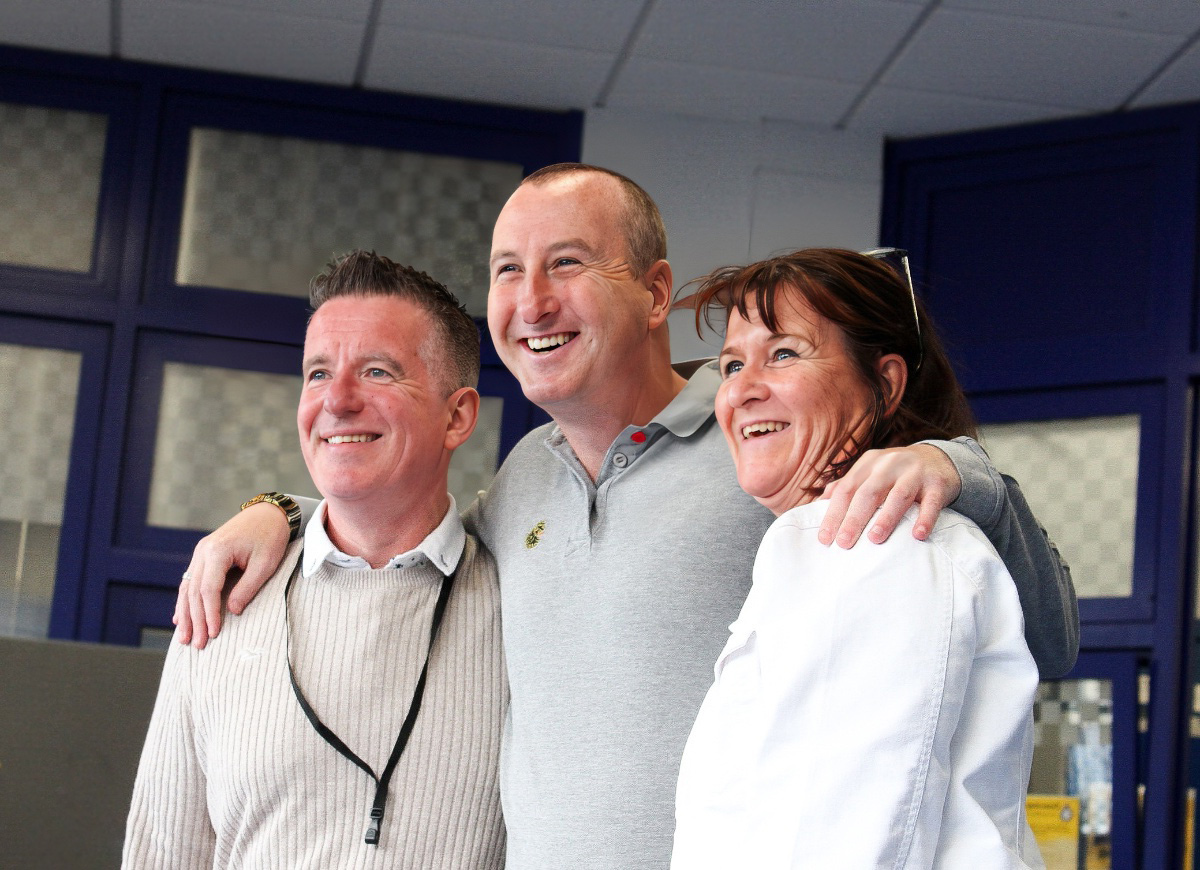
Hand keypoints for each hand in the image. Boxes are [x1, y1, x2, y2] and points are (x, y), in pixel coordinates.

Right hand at [173, 502, 290, 647]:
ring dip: (185, 614)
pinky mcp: (204, 555)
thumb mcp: (265, 563)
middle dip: (195, 620)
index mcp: (218, 551)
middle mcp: (203, 551)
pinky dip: (185, 601)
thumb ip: (248, 588)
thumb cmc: (271, 537)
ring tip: (183, 638)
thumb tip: (231, 612)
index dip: (209, 614)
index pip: (208, 590)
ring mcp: (201, 552)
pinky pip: (191, 581)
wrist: (268, 513)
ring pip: (188, 587)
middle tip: (196, 645)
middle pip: (194, 592)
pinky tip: (180, 618)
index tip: (214, 634)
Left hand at [817, 444, 961, 547]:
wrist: (938, 459)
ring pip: (898, 495)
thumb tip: (818, 503)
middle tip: (843, 543)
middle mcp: (889, 464)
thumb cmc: (895, 474)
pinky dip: (925, 518)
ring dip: (886, 518)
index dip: (833, 513)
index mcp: (868, 463)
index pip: (846, 489)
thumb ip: (846, 485)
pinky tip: (918, 535)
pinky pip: (931, 502)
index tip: (825, 538)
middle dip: (854, 518)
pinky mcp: (937, 483)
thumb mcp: (870, 473)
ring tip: (874, 539)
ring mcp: (915, 472)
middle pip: (868, 492)